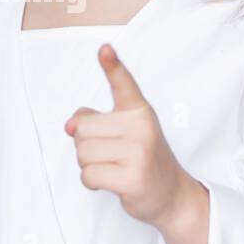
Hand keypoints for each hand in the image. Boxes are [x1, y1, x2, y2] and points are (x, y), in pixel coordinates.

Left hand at [64, 43, 188, 231]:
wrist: (172, 194)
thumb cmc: (142, 158)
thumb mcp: (125, 131)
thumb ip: (96, 120)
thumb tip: (70, 125)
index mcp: (139, 111)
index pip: (123, 83)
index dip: (112, 65)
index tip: (104, 49)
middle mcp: (141, 127)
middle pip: (82, 129)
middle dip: (85, 145)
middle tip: (109, 154)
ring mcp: (139, 153)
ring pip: (82, 153)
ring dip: (89, 165)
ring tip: (113, 167)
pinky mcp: (132, 178)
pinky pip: (88, 175)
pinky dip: (92, 182)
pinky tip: (111, 181)